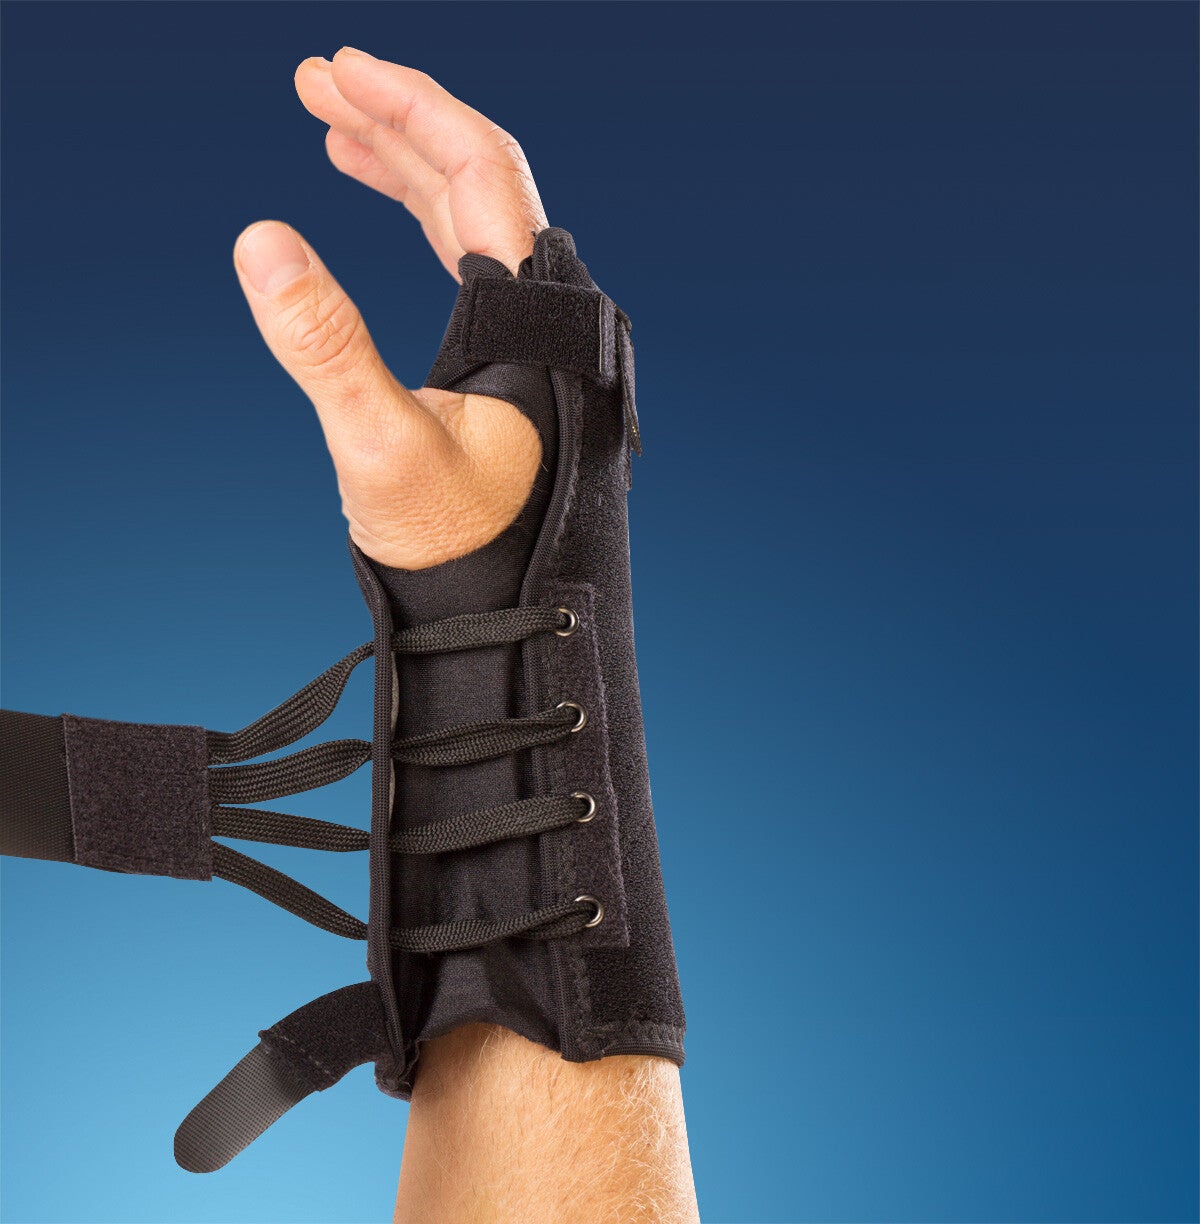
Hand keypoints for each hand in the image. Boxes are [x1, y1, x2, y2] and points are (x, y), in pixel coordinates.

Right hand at [232, 46, 550, 569]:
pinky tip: (383, 202)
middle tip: (317, 82)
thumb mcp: (379, 446)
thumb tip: (263, 242)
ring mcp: (524, 336)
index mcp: (531, 319)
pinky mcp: (502, 363)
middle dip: (396, 124)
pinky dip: (422, 223)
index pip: (479, 171)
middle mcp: (539, 316)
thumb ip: (324, 346)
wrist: (502, 609)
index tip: (340, 70)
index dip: (411, 109)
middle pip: (474, 182)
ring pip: (469, 219)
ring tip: (336, 130)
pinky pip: (466, 263)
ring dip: (404, 166)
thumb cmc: (459, 544)